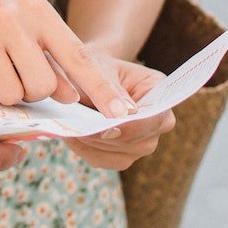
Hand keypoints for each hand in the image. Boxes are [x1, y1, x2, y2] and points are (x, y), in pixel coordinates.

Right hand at [0, 0, 137, 114]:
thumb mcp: (21, 19)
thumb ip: (49, 55)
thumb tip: (72, 96)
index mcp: (37, 9)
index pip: (78, 57)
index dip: (101, 90)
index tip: (124, 115)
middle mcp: (11, 16)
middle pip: (41, 87)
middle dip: (30, 93)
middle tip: (11, 74)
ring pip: (8, 94)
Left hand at [63, 56, 174, 171]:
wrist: (88, 74)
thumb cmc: (96, 67)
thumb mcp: (99, 68)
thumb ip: (109, 89)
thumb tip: (122, 115)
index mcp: (159, 93)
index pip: (154, 117)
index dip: (131, 126)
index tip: (105, 128)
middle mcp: (159, 123)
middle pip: (136, 142)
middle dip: (104, 136)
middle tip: (75, 127)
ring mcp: (143, 143)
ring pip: (118, 154)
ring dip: (91, 142)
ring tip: (67, 127)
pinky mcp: (123, 156)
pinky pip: (102, 160)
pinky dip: (83, 149)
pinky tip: (70, 135)